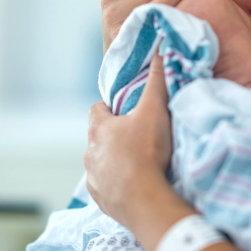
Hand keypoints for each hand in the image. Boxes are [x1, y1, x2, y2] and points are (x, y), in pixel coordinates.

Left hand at [85, 54, 172, 224]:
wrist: (145, 200)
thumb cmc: (147, 152)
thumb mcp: (155, 110)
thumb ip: (157, 80)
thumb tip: (161, 51)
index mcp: (98, 129)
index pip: (97, 109)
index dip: (112, 107)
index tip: (128, 110)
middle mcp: (89, 153)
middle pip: (100, 137)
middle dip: (115, 135)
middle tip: (139, 136)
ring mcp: (93, 178)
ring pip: (101, 162)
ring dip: (114, 160)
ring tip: (138, 163)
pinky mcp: (100, 199)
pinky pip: (105, 186)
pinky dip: (116, 184)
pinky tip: (134, 185)